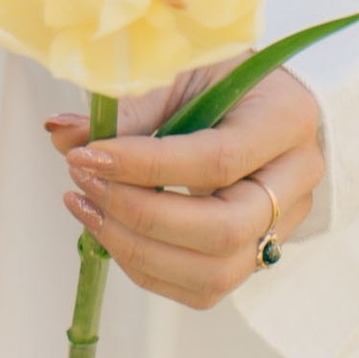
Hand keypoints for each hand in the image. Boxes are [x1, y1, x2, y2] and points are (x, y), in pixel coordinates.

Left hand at [44, 63, 324, 312]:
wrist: (255, 94)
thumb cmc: (216, 71)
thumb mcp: (179, 70)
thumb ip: (129, 106)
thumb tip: (62, 135)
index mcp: (286, 118)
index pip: (217, 160)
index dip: (147, 166)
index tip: (88, 155)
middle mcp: (296, 180)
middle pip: (223, 230)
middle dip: (142, 216)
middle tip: (84, 182)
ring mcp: (283, 226)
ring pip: (215, 273)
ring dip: (138, 250)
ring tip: (87, 207)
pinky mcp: (256, 254)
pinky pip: (204, 288)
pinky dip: (148, 268)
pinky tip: (110, 230)